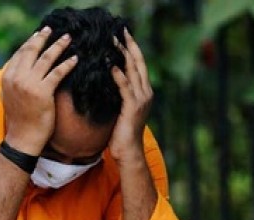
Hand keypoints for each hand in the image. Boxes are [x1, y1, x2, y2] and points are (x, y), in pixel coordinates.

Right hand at [1, 27, 77, 155]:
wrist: (23, 138)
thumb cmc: (20, 119)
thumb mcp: (10, 96)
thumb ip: (15, 81)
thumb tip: (23, 69)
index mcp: (7, 77)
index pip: (20, 53)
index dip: (31, 42)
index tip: (39, 35)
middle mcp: (16, 77)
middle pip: (31, 50)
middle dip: (43, 37)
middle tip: (51, 29)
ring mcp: (29, 84)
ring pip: (46, 58)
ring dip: (58, 45)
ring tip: (67, 38)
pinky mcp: (43, 92)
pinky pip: (58, 72)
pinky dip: (67, 63)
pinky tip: (75, 58)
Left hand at [108, 28, 152, 163]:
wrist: (129, 152)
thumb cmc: (122, 134)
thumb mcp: (121, 110)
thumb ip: (120, 96)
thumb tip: (107, 82)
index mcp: (144, 93)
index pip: (139, 65)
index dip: (132, 49)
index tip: (123, 36)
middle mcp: (146, 93)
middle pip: (138, 63)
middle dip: (129, 46)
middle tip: (119, 31)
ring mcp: (141, 100)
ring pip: (132, 71)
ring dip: (122, 55)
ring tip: (112, 42)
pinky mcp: (132, 108)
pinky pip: (125, 87)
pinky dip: (118, 75)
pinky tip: (111, 65)